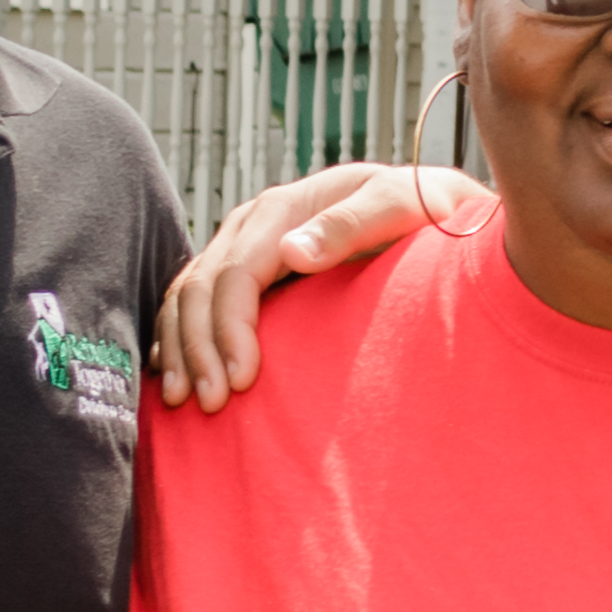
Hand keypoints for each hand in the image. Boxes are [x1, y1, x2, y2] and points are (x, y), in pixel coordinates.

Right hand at [153, 161, 481, 407]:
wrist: (432, 209)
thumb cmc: (427, 211)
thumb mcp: (404, 205)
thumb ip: (355, 224)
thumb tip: (292, 251)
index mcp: (284, 208)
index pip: (237, 272)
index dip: (231, 328)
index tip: (242, 382)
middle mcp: (252, 224)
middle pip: (201, 287)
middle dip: (198, 348)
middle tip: (210, 406)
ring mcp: (242, 246)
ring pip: (186, 297)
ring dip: (180, 350)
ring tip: (186, 402)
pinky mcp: (243, 270)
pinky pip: (193, 305)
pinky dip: (179, 340)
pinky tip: (179, 376)